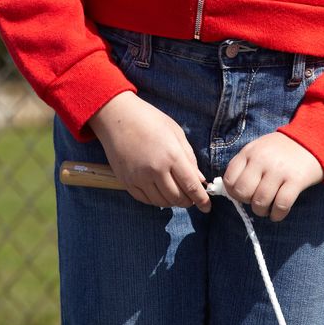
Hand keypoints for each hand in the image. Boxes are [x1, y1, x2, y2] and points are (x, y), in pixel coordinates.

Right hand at [88, 91, 210, 212]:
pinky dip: (155, 200)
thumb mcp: (175, 132)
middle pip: (176, 198)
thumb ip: (189, 157)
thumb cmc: (149, 119)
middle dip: (188, 201)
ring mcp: (139, 178)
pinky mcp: (126, 182)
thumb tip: (199, 180)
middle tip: (191, 197)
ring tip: (175, 192)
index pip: (191, 186)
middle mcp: (155, 170)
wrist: (116, 117)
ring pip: (161, 202)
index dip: (201, 200)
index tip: (207, 207)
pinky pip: (145, 200)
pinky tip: (159, 191)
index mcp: (171, 155)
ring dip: (172, 201)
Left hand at [223, 132, 323, 222]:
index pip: (229, 179)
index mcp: (249, 151)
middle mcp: (262, 159)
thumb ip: (245, 165)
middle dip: (247, 202)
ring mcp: (279, 170)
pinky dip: (277, 215)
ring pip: (260, 202)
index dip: (233, 193)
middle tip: (256, 200)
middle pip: (243, 192)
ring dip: (262, 211)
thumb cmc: (281, 149)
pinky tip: (277, 213)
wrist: (312, 139)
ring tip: (267, 208)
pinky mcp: (296, 180)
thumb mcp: (258, 149)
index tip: (243, 195)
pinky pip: (281, 206)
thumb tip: (231, 191)